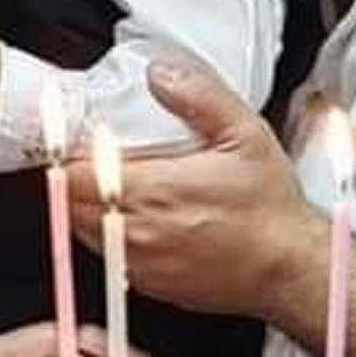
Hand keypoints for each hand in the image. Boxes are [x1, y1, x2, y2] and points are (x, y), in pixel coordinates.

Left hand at [63, 61, 322, 328]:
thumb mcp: (246, 135)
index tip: (78, 140)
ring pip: (81, 231)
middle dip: (73, 178)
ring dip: (86, 207)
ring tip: (112, 186)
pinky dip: (108, 234)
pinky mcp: (147, 283)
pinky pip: (106, 256)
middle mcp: (138, 231)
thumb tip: (161, 73)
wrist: (289, 268)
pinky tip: (134, 218)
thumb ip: (200, 96)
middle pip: (68, 204)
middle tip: (93, 158)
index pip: (72, 175)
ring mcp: (139, 261)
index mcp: (154, 191)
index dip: (66, 154)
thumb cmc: (270, 209)